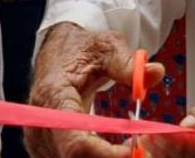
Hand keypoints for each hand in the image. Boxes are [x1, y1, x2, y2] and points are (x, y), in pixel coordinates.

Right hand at [25, 23, 163, 157]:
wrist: (57, 52)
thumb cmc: (82, 49)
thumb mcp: (107, 47)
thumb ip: (128, 64)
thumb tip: (156, 72)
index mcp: (53, 97)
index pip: (76, 143)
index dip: (107, 154)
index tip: (135, 148)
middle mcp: (40, 124)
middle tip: (139, 150)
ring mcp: (39, 140)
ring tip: (128, 147)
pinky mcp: (44, 148)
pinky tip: (113, 151)